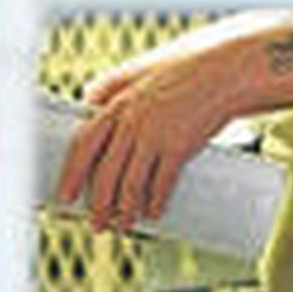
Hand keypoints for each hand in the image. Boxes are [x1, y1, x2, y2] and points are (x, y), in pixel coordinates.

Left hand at [54, 51, 236, 232]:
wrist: (227, 70)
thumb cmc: (187, 65)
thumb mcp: (141, 68)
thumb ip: (114, 85)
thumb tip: (89, 101)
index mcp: (117, 101)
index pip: (83, 144)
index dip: (72, 174)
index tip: (65, 195)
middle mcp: (132, 120)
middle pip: (105, 173)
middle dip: (98, 204)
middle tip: (96, 224)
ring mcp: (155, 134)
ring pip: (131, 184)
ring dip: (124, 211)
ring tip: (123, 225)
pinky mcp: (179, 147)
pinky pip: (161, 184)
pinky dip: (154, 203)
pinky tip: (153, 213)